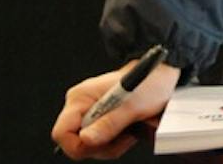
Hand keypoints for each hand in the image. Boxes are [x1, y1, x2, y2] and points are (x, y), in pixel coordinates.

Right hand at [51, 61, 179, 159]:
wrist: (161, 76)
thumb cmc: (148, 83)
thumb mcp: (131, 106)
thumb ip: (108, 124)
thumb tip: (86, 140)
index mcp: (80, 98)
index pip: (61, 132)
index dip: (77, 145)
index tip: (99, 143)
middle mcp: (81, 106)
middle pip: (76, 143)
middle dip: (100, 147)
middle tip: (122, 136)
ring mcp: (90, 114)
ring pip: (89, 146)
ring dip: (111, 146)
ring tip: (128, 132)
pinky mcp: (100, 121)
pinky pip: (100, 143)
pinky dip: (114, 144)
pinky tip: (127, 133)